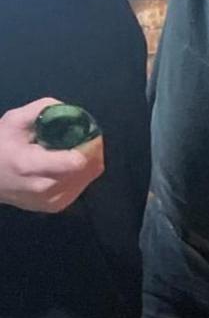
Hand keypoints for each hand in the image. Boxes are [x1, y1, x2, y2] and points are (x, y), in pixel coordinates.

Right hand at [0, 99, 104, 213]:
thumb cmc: (0, 147)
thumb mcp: (14, 121)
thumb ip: (43, 110)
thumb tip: (72, 112)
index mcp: (30, 166)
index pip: (77, 161)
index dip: (87, 143)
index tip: (84, 131)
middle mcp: (43, 188)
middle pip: (89, 168)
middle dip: (91, 148)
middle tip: (82, 136)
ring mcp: (51, 201)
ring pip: (89, 176)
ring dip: (88, 160)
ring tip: (73, 148)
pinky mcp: (55, 207)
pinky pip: (82, 185)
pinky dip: (81, 172)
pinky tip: (68, 164)